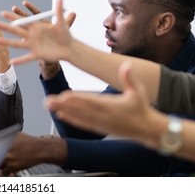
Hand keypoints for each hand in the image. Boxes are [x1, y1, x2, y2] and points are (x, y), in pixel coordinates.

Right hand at [0, 0, 73, 64]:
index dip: (13, 17)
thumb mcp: (62, 23)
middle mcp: (32, 36)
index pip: (23, 20)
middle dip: (6, 27)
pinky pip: (26, 58)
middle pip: (17, 30)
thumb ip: (59, 10)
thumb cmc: (65, 35)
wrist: (69, 49)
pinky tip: (11, 62)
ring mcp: (33, 45)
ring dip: (7, 42)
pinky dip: (19, 60)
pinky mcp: (37, 54)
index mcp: (37, 27)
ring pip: (17, 44)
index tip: (4, 13)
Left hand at [0, 133, 65, 175]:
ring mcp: (8, 157)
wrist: (40, 149)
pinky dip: (5, 171)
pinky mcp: (12, 166)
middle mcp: (5, 148)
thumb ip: (5, 138)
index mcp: (4, 139)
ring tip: (4, 163)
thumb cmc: (30, 143)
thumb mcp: (16, 135)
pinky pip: (4, 171)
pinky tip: (9, 168)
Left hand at [46, 62, 162, 144]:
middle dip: (63, 105)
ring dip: (63, 111)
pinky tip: (60, 116)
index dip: (77, 100)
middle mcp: (103, 116)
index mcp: (111, 105)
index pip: (90, 102)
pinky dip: (71, 120)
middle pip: (80, 110)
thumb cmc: (142, 108)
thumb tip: (126, 64)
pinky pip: (83, 124)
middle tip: (47, 101)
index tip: (63, 96)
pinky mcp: (100, 128)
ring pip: (78, 117)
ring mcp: (100, 123)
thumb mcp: (139, 91)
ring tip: (49, 106)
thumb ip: (130, 78)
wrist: (147, 129)